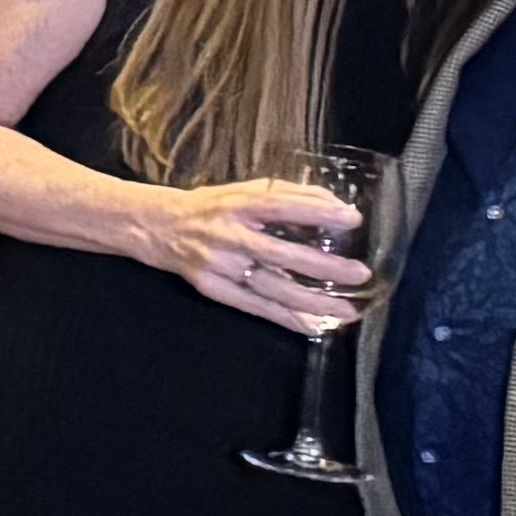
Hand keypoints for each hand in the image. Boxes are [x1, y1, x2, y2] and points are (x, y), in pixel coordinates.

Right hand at [160, 174, 377, 334]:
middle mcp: (227, 235)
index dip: (316, 212)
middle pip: (279, 253)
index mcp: (236, 204)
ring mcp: (219, 265)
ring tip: (348, 310)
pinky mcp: (213, 288)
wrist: (155, 226)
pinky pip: (255, 307)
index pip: (280, 206)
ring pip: (271, 287)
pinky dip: (285, 318)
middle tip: (360, 273)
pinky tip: (314, 325)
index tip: (352, 219)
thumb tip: (336, 204)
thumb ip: (286, 194)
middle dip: (322, 266)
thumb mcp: (243, 191)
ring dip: (312, 301)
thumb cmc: (209, 206)